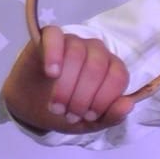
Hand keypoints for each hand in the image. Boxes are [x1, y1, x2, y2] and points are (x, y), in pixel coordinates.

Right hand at [1, 27, 133, 131]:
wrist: (30, 106)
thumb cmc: (65, 110)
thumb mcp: (88, 123)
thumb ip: (111, 116)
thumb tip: (129, 104)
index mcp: (111, 68)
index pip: (118, 76)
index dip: (105, 99)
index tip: (88, 117)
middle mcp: (96, 51)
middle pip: (98, 66)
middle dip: (83, 96)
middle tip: (69, 115)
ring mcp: (73, 41)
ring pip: (77, 54)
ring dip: (67, 85)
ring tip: (56, 107)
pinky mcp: (49, 37)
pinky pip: (54, 36)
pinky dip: (54, 54)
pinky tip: (52, 73)